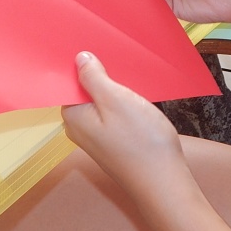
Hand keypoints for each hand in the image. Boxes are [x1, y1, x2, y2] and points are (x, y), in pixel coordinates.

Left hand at [62, 52, 189, 194]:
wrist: (165, 183)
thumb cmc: (141, 142)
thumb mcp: (116, 99)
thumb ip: (93, 77)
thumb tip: (79, 59)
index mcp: (73, 116)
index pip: (66, 81)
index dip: (78, 63)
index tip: (92, 47)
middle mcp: (79, 127)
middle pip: (82, 90)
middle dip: (98, 74)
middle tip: (115, 57)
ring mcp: (96, 136)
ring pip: (99, 101)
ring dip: (112, 88)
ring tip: (128, 75)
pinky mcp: (112, 141)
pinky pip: (111, 113)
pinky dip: (120, 102)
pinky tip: (134, 97)